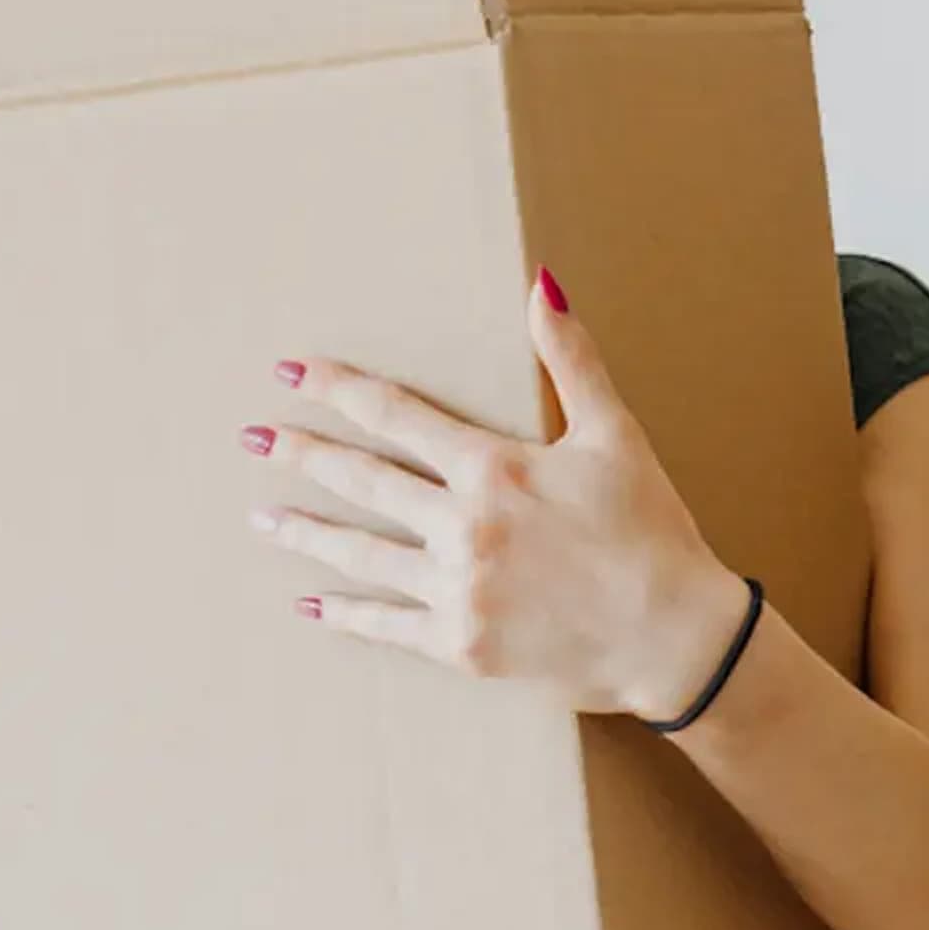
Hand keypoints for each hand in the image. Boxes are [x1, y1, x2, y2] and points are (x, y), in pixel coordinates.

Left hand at [247, 268, 753, 719]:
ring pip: (362, 554)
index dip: (340, 390)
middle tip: (253, 437)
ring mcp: (457, 590)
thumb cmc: (651, 531)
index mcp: (494, 469)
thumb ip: (571, 360)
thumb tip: (541, 284)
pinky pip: (387, 625)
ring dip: (307, 532)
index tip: (293, 373)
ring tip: (262, 516)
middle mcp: (463, 526)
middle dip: (303, 453)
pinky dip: (346, 614)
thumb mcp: (616, 436)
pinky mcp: (461, 645)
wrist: (675, 636)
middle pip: (364, 480)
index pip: (397, 416)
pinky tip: (312, 604)